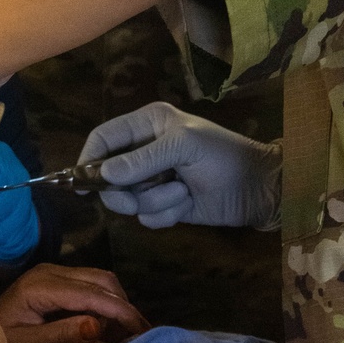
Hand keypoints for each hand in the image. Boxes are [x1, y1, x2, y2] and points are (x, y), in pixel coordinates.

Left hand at [0, 264, 149, 342]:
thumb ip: (62, 336)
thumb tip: (98, 325)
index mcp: (41, 286)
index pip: (91, 293)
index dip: (120, 311)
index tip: (142, 332)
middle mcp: (50, 271)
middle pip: (101, 280)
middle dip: (124, 306)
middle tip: (142, 335)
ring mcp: (54, 273)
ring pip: (100, 280)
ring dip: (118, 304)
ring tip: (131, 333)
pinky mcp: (57, 281)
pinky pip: (91, 286)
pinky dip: (107, 303)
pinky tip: (114, 326)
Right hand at [79, 102, 281, 229]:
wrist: (260, 189)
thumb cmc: (224, 156)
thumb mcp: (184, 147)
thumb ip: (142, 159)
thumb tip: (104, 174)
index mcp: (148, 125)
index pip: (104, 138)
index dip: (89, 158)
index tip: (83, 182)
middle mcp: (146, 151)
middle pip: (108, 176)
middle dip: (123, 191)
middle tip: (133, 201)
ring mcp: (155, 180)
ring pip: (129, 200)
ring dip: (155, 201)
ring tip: (182, 192)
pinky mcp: (166, 205)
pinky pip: (147, 217)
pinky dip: (166, 214)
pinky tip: (187, 205)